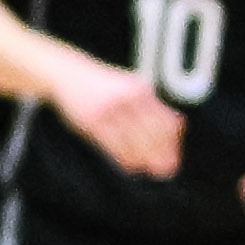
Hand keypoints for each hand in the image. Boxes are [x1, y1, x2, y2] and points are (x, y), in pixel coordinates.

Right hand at [57, 56, 182, 180]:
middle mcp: (127, 98)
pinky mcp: (91, 120)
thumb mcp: (130, 88)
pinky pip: (112, 145)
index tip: (175, 157)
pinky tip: (129, 166)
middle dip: (161, 154)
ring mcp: (109, 109)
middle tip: (167, 170)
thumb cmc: (102, 85)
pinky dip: (124, 158)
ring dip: (143, 159)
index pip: (165, 121)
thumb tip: (178, 127)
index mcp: (141, 90)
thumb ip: (151, 105)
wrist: (66, 74)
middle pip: (152, 133)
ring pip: (133, 141)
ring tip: (147, 169)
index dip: (172, 143)